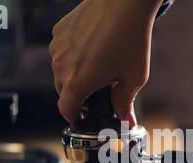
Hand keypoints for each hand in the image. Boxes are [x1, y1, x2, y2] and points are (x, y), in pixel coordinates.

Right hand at [49, 0, 161, 127]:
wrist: (124, 1)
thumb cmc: (131, 36)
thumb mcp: (134, 77)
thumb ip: (125, 103)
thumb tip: (126, 120)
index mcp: (77, 81)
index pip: (66, 110)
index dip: (75, 118)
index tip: (84, 119)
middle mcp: (61, 65)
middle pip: (64, 92)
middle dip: (79, 97)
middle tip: (100, 94)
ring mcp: (57, 47)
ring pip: (61, 72)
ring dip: (75, 76)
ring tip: (99, 70)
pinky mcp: (59, 31)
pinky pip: (62, 53)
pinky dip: (73, 58)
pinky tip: (94, 52)